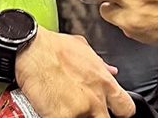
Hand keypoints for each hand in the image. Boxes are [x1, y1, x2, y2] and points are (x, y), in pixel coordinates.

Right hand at [15, 28, 134, 117]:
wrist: (30, 50)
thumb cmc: (53, 47)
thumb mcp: (83, 49)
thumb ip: (100, 64)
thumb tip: (111, 71)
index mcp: (104, 82)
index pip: (126, 108)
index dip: (120, 112)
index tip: (112, 111)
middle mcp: (96, 98)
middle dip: (97, 116)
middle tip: (85, 110)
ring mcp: (80, 110)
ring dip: (78, 116)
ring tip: (67, 108)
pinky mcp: (61, 117)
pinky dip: (58, 116)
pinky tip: (53, 111)